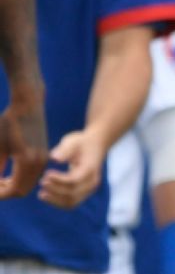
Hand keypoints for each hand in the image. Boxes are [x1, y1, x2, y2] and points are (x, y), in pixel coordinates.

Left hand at [0, 84, 46, 198]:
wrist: (28, 104)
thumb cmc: (8, 122)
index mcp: (27, 160)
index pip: (14, 190)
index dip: (0, 194)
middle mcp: (39, 162)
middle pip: (23, 190)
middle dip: (6, 192)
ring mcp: (44, 158)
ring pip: (29, 183)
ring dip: (14, 186)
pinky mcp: (45, 154)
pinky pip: (33, 175)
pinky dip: (21, 179)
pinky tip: (8, 174)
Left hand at [38, 130, 104, 208]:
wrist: (95, 146)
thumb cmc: (81, 143)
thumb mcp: (73, 141)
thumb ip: (64, 149)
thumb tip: (54, 158)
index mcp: (91, 168)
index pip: (74, 180)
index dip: (58, 180)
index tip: (46, 174)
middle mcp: (92, 181)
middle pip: (72, 193)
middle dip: (55, 190)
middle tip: (42, 181)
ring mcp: (89, 188)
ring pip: (71, 201)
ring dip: (55, 199)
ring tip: (41, 194)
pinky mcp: (84, 192)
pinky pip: (70, 202)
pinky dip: (57, 202)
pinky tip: (46, 196)